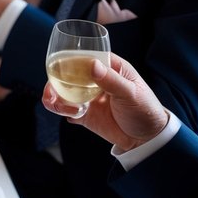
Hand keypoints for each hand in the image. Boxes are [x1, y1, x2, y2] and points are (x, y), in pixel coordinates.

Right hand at [42, 53, 168, 151]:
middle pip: (68, 74)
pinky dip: (62, 110)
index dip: (70, 60)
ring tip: (57, 105)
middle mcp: (95, 80)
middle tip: (52, 92)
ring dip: (55, 97)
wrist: (146, 140)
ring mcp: (88, 96)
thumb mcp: (131, 94)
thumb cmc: (145, 110)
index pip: (86, 57)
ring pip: (62, 91)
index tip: (60, 68)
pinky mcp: (84, 113)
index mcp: (110, 68)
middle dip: (55, 81)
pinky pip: (65, 108)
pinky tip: (72, 114)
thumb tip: (92, 65)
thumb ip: (111, 80)